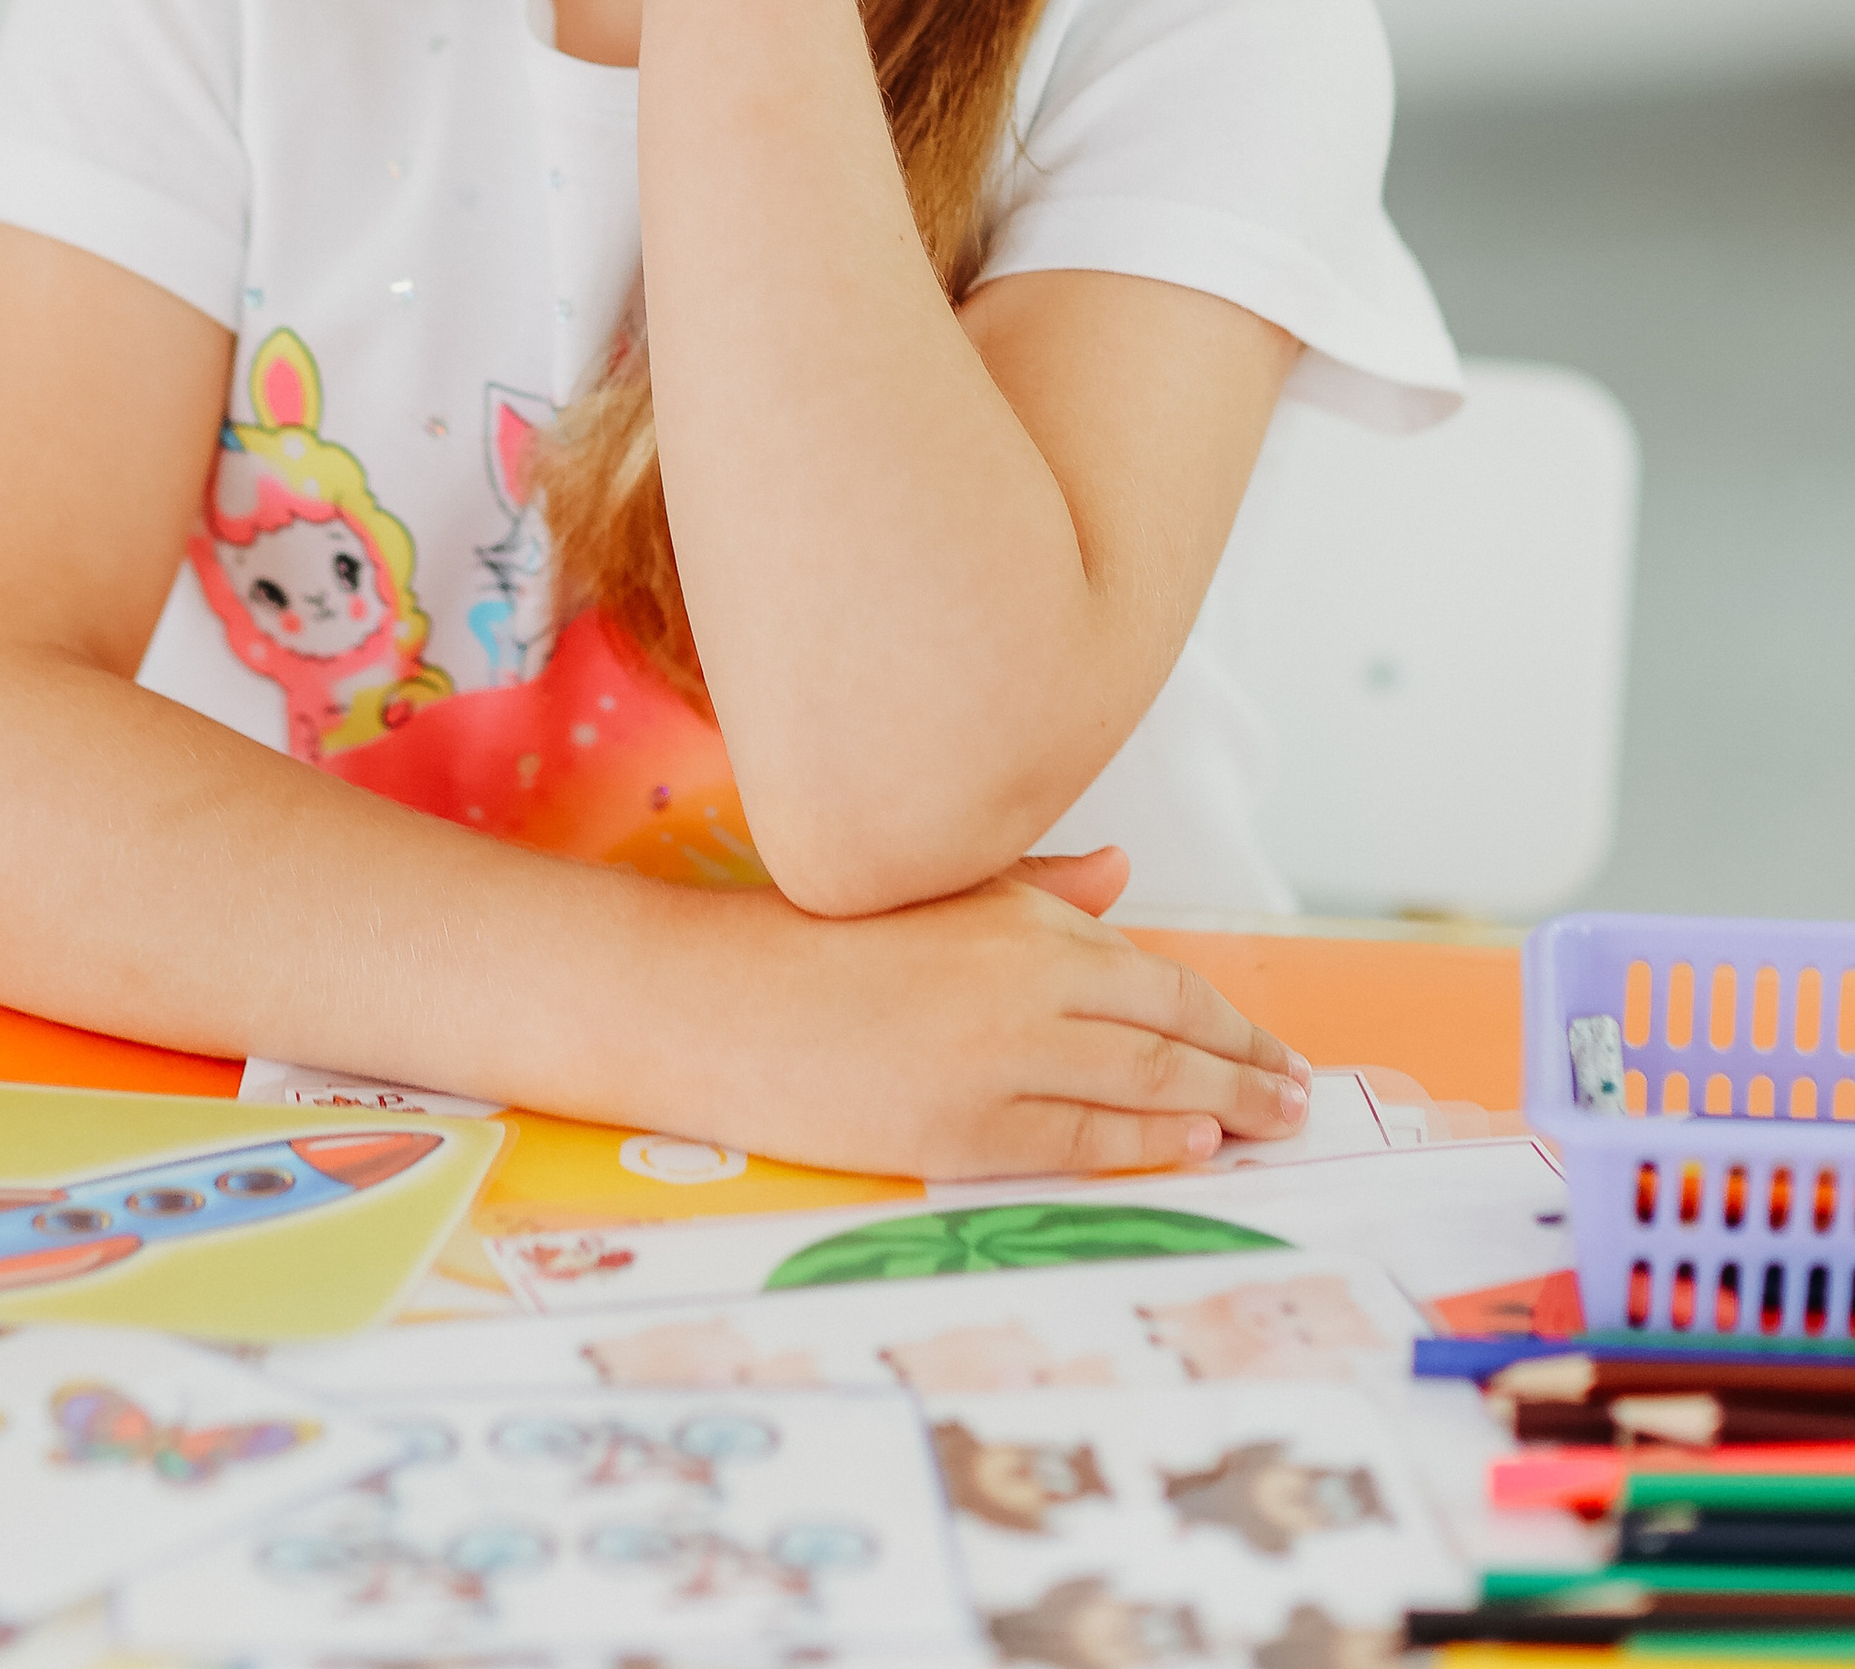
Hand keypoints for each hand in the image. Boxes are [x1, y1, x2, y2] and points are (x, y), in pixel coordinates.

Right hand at [701, 858, 1311, 1182]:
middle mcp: (1028, 989)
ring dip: (1219, 1108)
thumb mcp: (937, 887)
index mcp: (1024, 921)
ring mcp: (1000, 1068)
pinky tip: (1191, 1143)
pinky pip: (1080, 1143)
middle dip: (1246, 1068)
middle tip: (1298, 1096)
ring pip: (1143, 1091)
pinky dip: (1145, 1143)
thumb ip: (1039, 885)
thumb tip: (1121, 874)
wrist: (719, 999)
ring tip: (1269, 1122)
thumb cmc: (818, 932)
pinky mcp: (964, 1134)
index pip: (1162, 977)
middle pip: (1172, 1035)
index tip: (1270, 1044)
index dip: (1227, 1018)